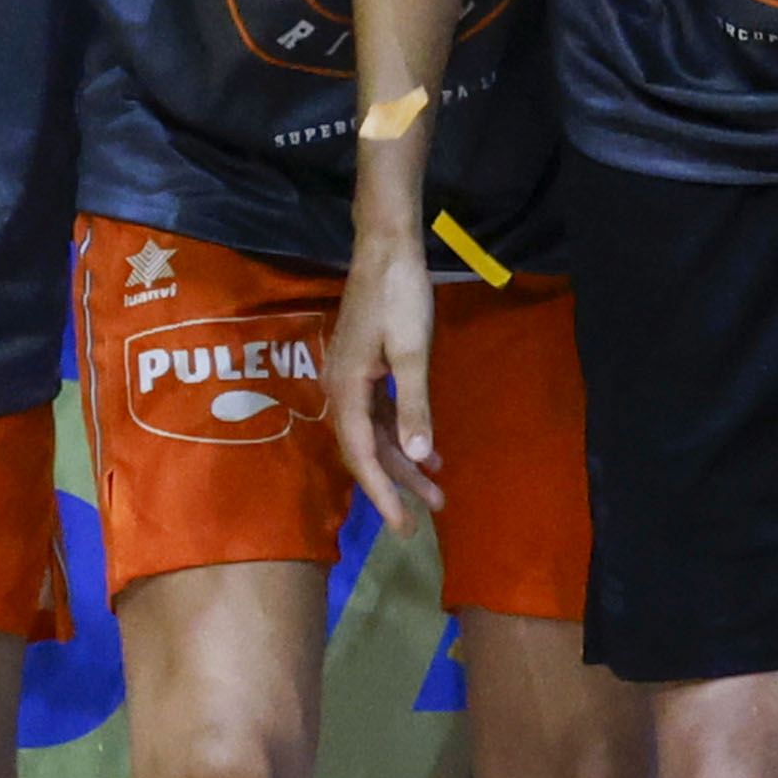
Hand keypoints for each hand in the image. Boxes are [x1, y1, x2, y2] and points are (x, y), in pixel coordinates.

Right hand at [327, 228, 441, 526]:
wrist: (387, 250)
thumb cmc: (400, 297)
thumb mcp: (412, 353)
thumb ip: (415, 406)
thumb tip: (418, 457)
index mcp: (346, 391)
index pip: (361, 456)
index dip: (382, 494)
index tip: (403, 527)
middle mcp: (340, 390)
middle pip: (367, 451)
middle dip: (397, 486)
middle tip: (425, 520)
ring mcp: (350, 379)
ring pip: (375, 435)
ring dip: (404, 462)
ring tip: (437, 492)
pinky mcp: (363, 369)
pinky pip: (379, 415)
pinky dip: (402, 434)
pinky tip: (428, 450)